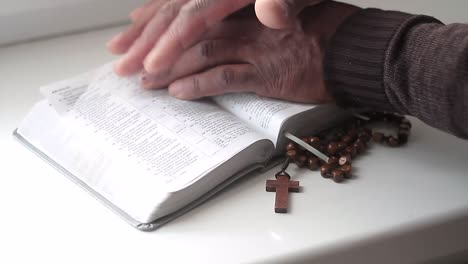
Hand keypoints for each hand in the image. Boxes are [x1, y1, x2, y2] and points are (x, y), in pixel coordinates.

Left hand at [139, 2, 358, 102]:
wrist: (359, 48)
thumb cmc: (326, 29)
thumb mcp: (285, 7)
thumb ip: (251, 13)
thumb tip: (230, 19)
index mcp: (248, 3)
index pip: (194, 7)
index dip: (160, 15)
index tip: (135, 26)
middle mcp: (249, 20)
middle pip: (190, 30)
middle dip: (153, 45)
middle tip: (126, 60)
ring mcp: (258, 46)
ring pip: (201, 53)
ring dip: (169, 68)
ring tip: (145, 81)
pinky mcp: (270, 73)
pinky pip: (226, 77)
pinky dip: (199, 85)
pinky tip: (177, 92)